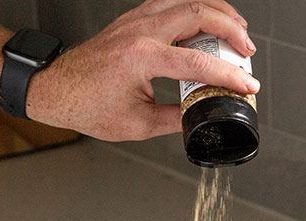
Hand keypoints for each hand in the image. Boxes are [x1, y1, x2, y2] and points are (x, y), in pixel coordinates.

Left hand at [26, 0, 259, 140]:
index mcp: (142, 57)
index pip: (198, 62)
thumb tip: (199, 116)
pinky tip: (207, 22)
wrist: (57, 88)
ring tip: (236, 30)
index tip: (247, 85)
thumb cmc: (88, 104)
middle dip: (231, 29)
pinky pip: (172, 3)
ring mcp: (136, 20)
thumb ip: (175, 118)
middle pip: (199, 12)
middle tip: (248, 50)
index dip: (228, 76)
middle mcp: (140, 31)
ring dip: (216, 11)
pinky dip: (196, 9)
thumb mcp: (138, 123)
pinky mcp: (134, 19)